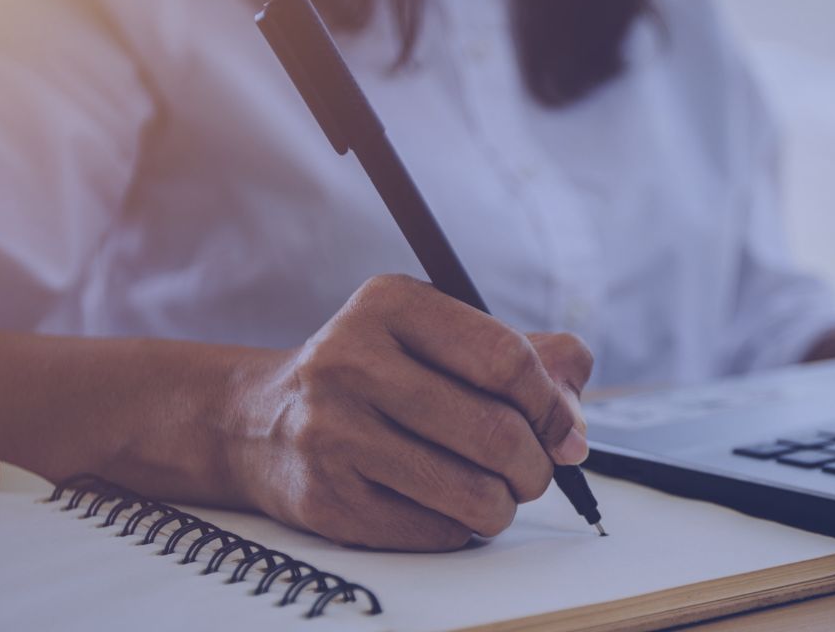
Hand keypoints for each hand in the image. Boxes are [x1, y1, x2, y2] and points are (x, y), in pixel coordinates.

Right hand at [226, 274, 592, 550]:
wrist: (260, 423)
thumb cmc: (377, 377)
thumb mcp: (439, 338)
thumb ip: (527, 360)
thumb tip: (575, 429)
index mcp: (389, 304)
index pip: (506, 360)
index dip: (551, 404)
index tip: (562, 429)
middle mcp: (350, 361)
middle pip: (496, 432)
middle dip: (535, 465)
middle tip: (532, 471)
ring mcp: (332, 433)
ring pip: (473, 493)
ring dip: (503, 503)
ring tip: (493, 492)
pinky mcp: (326, 499)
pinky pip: (437, 530)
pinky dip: (459, 526)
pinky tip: (441, 504)